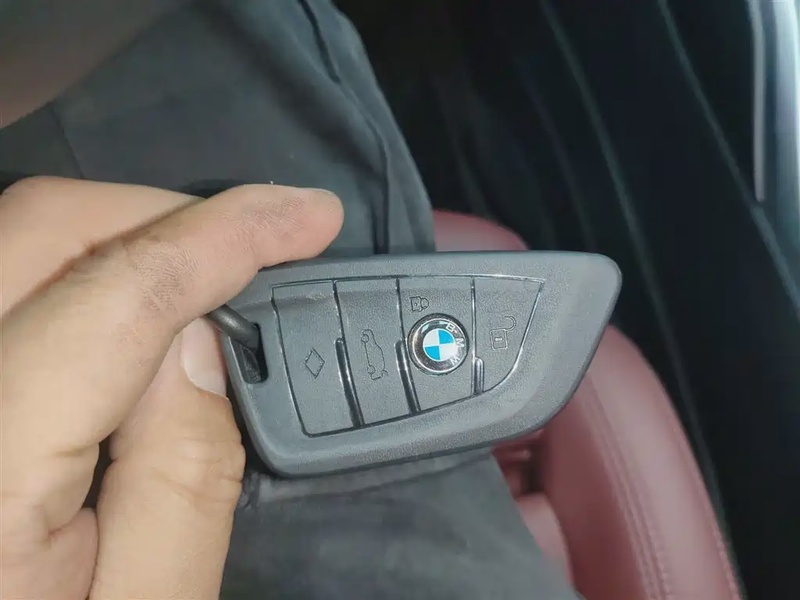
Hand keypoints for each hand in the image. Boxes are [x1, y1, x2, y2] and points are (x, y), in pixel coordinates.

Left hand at [0, 178, 342, 598]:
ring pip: (12, 244)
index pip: (114, 298)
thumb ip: (186, 472)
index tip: (306, 217)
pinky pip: (4, 287)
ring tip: (204, 277)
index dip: (223, 237)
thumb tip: (207, 340)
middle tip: (257, 242)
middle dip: (167, 217)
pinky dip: (79, 274)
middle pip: (39, 231)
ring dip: (122, 240)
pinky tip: (132, 313)